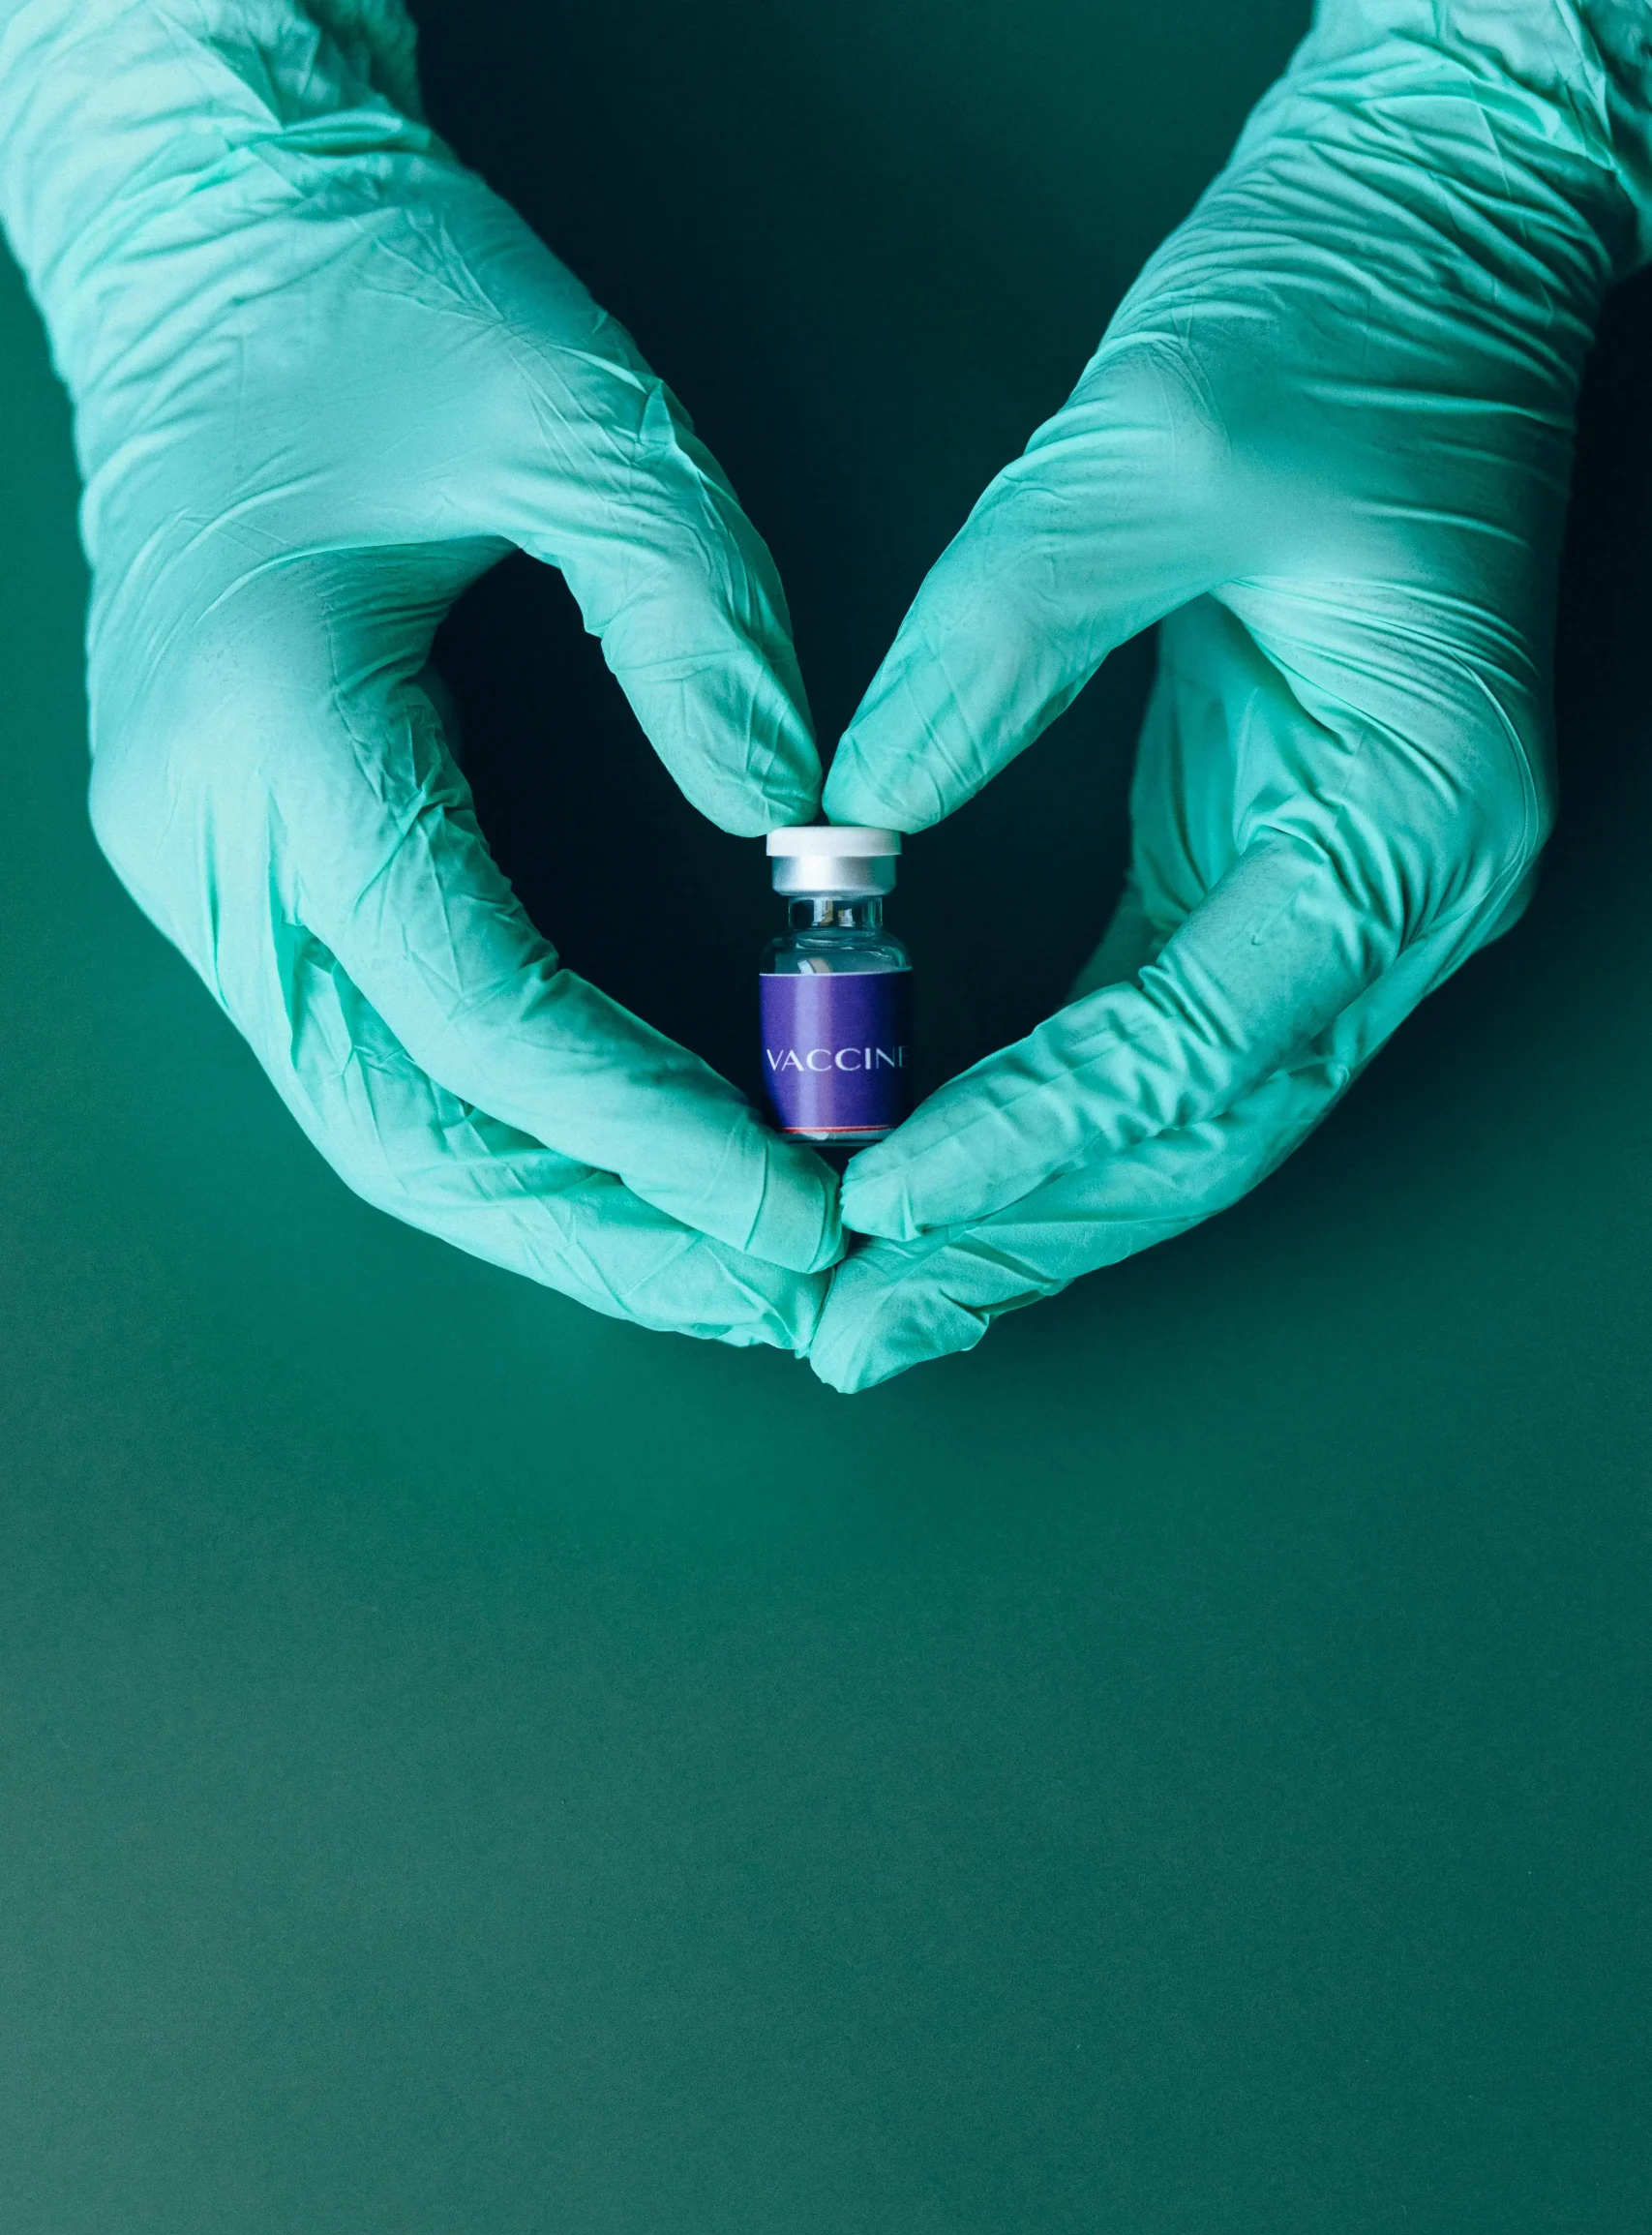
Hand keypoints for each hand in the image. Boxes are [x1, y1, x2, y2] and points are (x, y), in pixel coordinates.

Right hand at [0, 0, 839, 1350]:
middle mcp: (201, 836)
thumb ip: (701, 626)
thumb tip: (798, 841)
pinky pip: (367, 1051)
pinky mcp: (229, 860)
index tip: (798, 1202)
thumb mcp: (576, 412)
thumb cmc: (373, 292)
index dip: (647, 1134)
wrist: (205, 240)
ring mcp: (193, 864)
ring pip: (372, 1119)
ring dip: (551, 1212)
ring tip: (715, 1263)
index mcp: (271, 730)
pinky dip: (501, 1131)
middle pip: (402, 1128)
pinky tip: (617, 1162)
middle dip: (599, 1234)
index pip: (480, 1012)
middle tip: (773, 1289)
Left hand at [810, 0, 1643, 1389]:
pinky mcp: (1273, 861)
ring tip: (880, 1303)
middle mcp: (1405, 891)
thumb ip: (988, 653)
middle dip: (1022, 1240)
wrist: (1436, 245)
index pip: (1198, 1042)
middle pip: (1201, 1136)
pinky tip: (950, 1176)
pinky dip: (1053, 1123)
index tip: (869, 1200)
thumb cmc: (1333, 324)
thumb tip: (841, 835)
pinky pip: (1163, 1040)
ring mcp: (1347, 890)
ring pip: (1188, 1119)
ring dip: (1033, 1215)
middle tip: (851, 1332)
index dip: (1027, 1139)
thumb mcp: (1143, 456)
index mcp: (1413, 814)